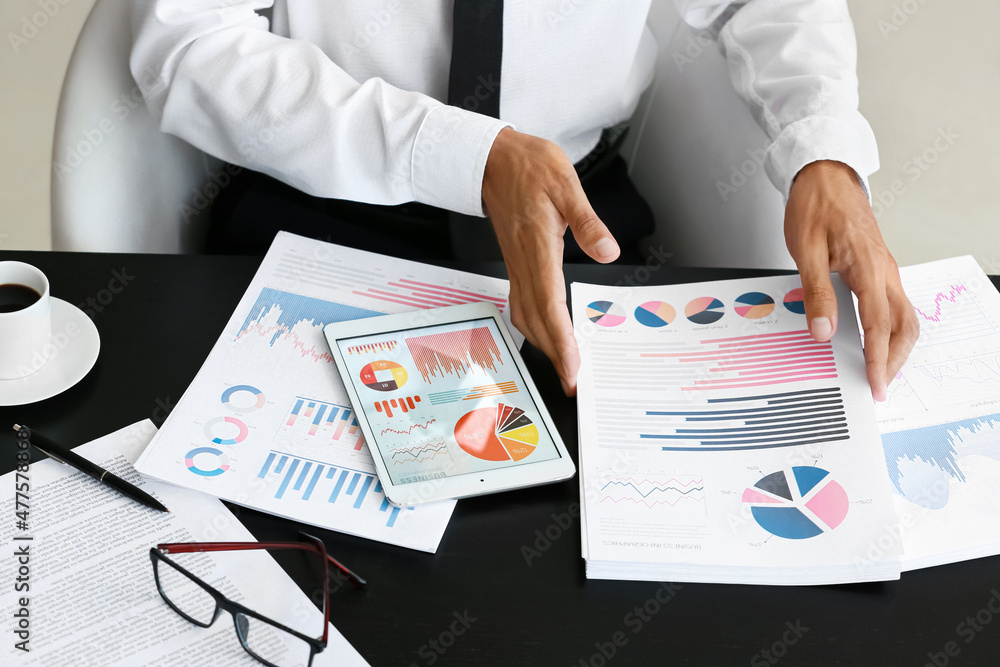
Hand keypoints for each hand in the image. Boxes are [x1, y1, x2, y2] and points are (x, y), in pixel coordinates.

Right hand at [482, 128, 619, 395]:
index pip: (550, 304)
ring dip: (544, 343)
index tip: (571, 366)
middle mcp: (524, 262)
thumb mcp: (566, 185)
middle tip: (572, 382)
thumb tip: (607, 251)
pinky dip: (535, 324)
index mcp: (538, 246)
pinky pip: (522, 302)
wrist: (491, 159)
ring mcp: (516, 264)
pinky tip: (545, 331)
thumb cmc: (528, 167)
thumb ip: (587, 222)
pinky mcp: (515, 261)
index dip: (561, 340)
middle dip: (555, 355)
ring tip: (562, 364)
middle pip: (537, 319)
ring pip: (526, 315)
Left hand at [784, 160, 918, 400]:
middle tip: (880, 386)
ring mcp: (885, 269)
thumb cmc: (814, 207)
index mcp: (868, 268)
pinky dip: (891, 329)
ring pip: (904, 316)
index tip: (875, 383)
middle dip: (894, 360)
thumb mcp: (806, 251)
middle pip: (903, 326)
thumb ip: (816, 294)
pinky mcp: (878, 267)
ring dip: (896, 346)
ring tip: (880, 370)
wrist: (825, 175)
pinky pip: (894, 304)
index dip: (877, 358)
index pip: (879, 325)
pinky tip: (876, 341)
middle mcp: (884, 270)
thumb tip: (823, 331)